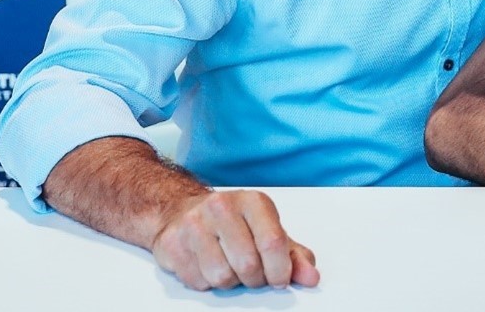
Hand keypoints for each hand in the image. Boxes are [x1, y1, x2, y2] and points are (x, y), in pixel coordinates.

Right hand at [151, 189, 319, 290]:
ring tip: (229, 266)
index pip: (273, 243)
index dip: (280, 270)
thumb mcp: (269, 232)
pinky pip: (199, 282)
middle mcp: (222, 207)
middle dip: (255, 279)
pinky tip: (208, 264)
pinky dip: (207, 282)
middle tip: (252, 273)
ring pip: (222, 276)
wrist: (181, 211)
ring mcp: (194, 224)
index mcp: (253, 202)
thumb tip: (311, 277)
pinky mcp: (173, 243)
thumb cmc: (233, 224)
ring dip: (230, 281)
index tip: (279, 279)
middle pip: (248, 264)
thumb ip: (294, 256)